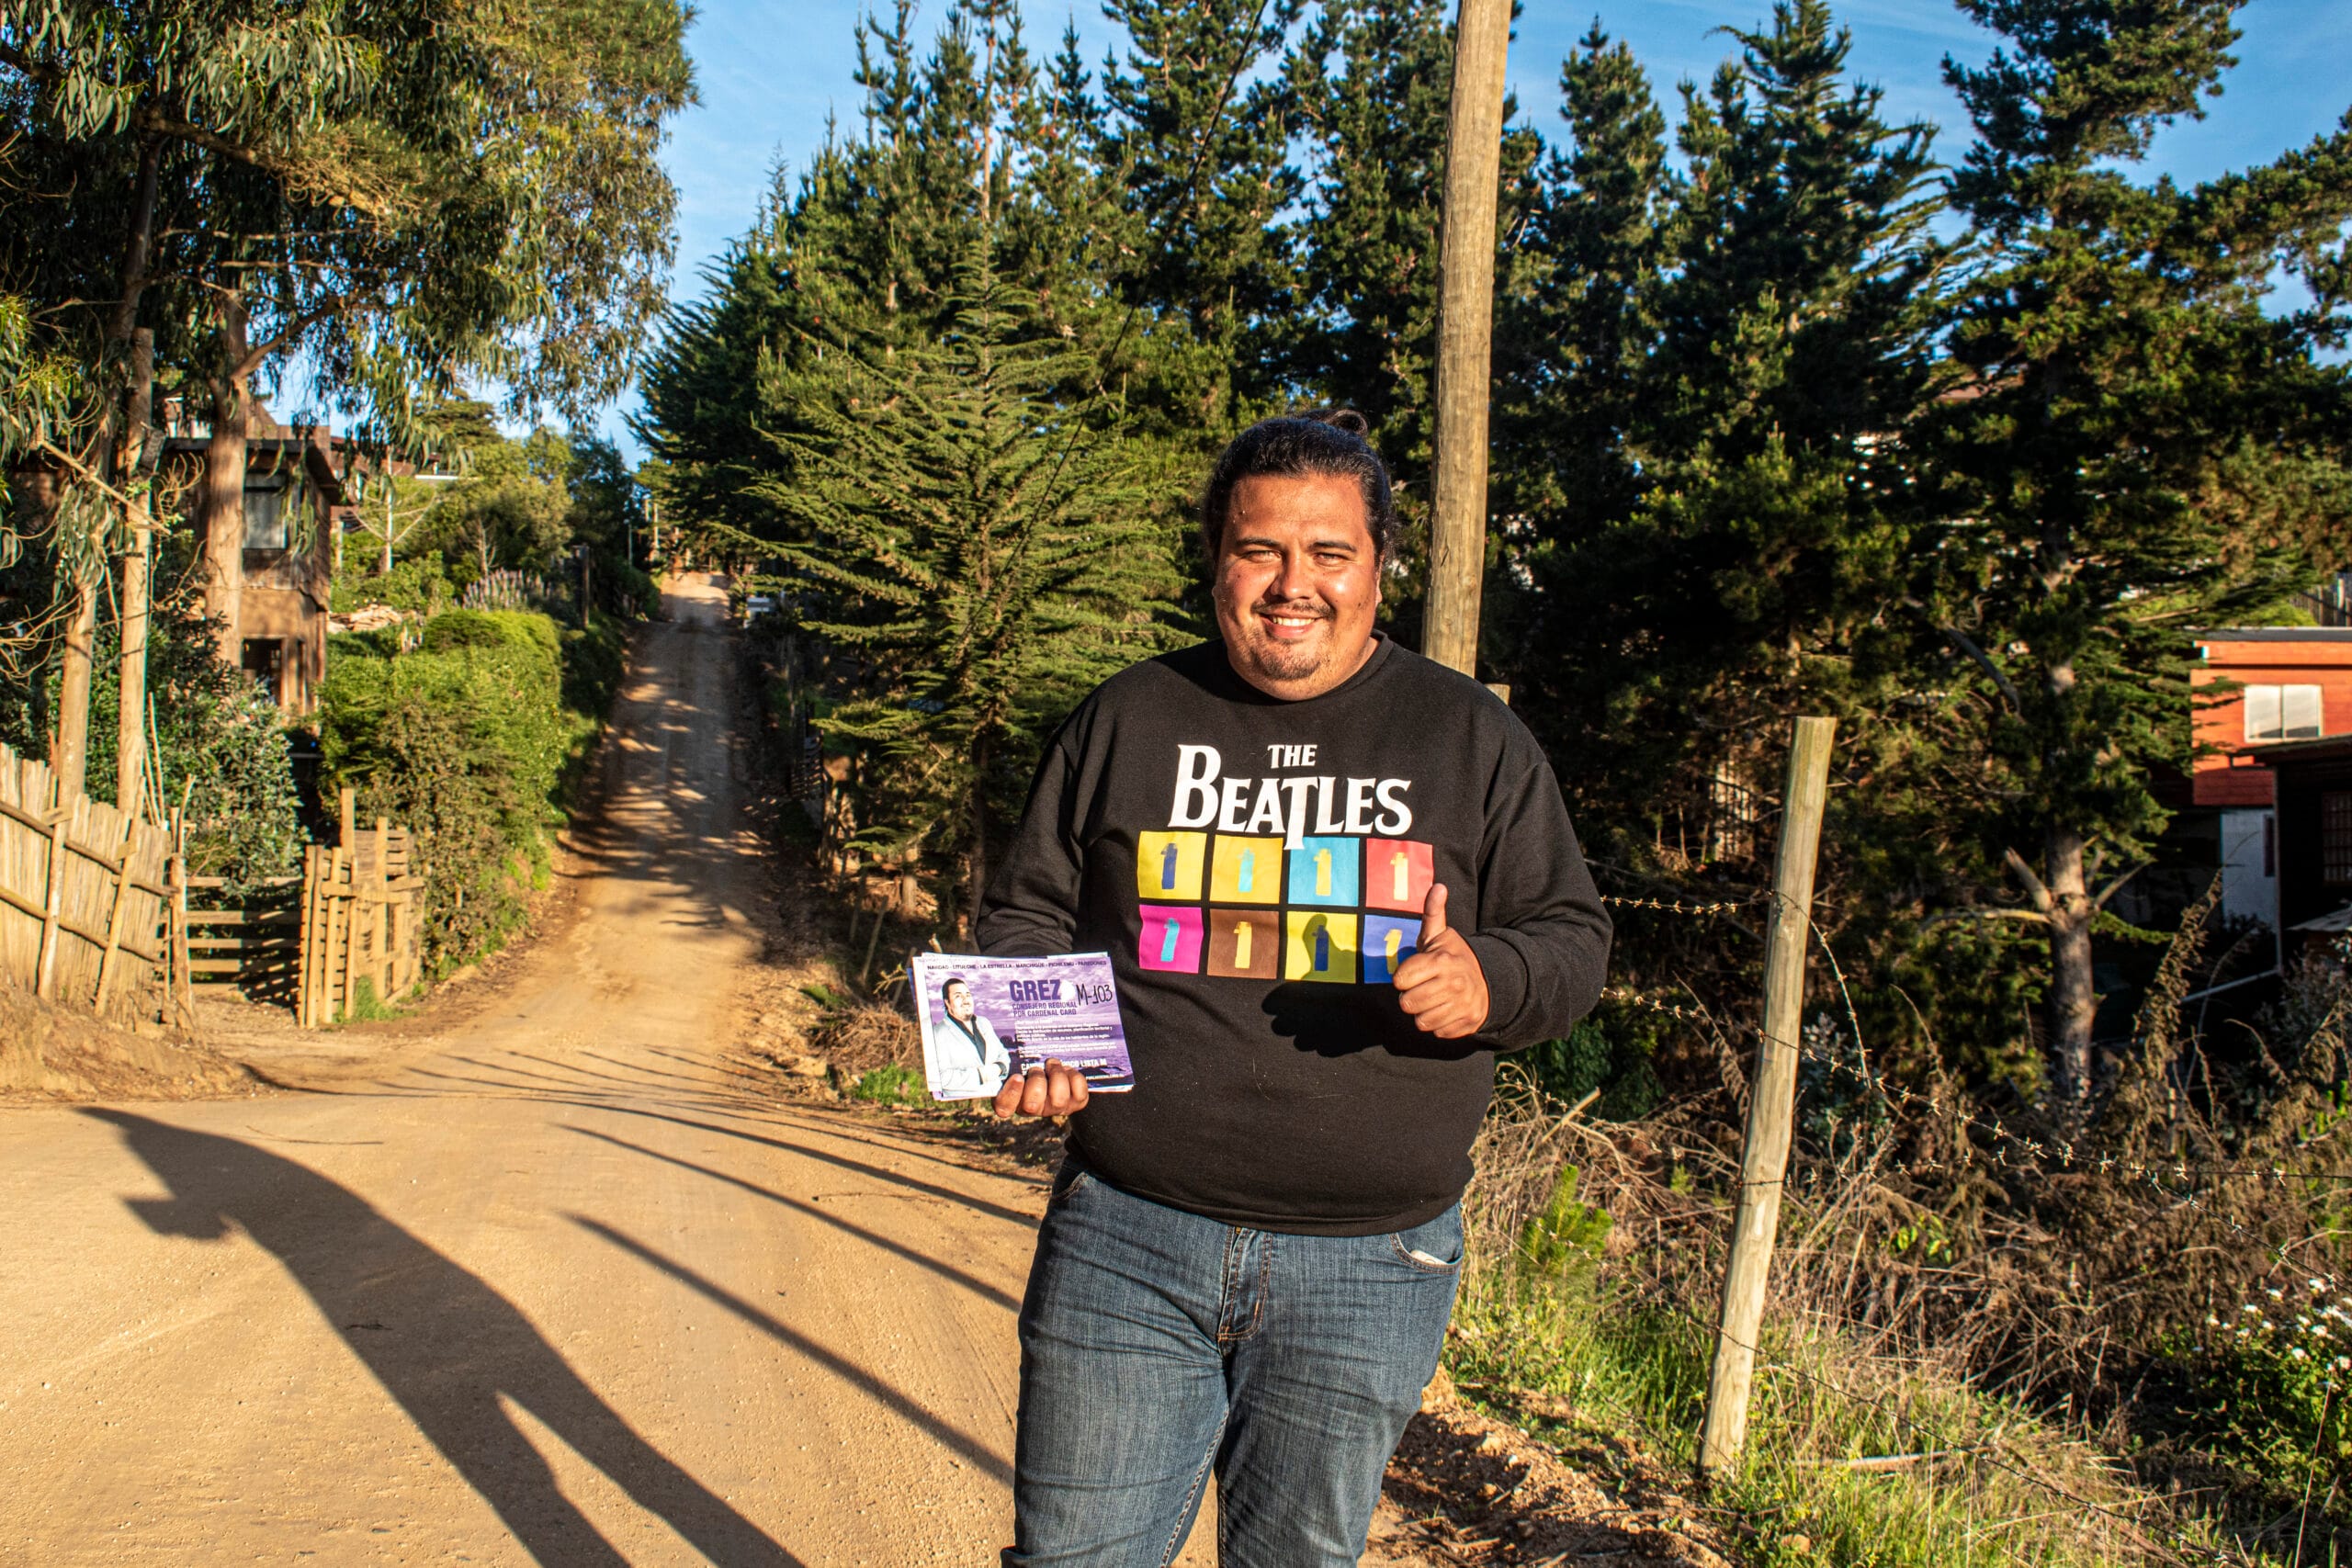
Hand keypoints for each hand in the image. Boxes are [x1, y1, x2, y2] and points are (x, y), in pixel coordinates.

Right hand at [993, 1059, 1091, 1119]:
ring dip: (1056, 1075)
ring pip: (1058, 1098)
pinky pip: (1078, 1094)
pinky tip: (1067, 1070)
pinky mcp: (1074, 1104)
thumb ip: (1002, 1052)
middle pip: (1032, 1104)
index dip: (1011, 1094)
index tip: (1016, 1076)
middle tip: (1036, 1068)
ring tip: (1052, 1064)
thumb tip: (986, 1026)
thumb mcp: (1013, 1058)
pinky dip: (1074, 1078)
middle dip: (1036, 1080)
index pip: (1004, 1108)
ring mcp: (1054, 1108)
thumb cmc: (1028, 1062)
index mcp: (1012, 1099)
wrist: (1055, 1070)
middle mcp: (1033, 1109)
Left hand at [1392, 884, 1488, 1038]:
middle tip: (1424, 987)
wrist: (1491, 981)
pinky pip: (1436, 1032)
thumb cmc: (1453, 958)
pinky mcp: (1467, 1024)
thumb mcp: (1441, 935)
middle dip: (1411, 996)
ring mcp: (1461, 1006)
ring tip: (1435, 999)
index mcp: (1441, 961)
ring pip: (1420, 1021)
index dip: (1403, 978)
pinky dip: (1439, 1024)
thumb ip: (1433, 912)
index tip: (1414, 973)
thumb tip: (1438, 886)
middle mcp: (1453, 984)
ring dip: (1423, 1012)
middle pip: (1407, 1003)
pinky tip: (1447, 1010)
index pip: (1400, 980)